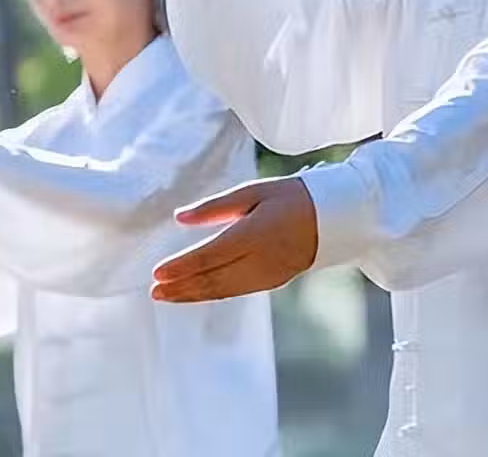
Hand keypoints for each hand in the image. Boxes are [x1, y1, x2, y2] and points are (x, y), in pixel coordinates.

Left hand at [151, 176, 317, 301]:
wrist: (334, 219)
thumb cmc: (289, 197)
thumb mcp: (252, 192)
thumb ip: (215, 207)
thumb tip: (179, 217)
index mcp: (254, 234)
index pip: (209, 255)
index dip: (181, 266)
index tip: (157, 272)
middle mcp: (260, 260)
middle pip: (212, 279)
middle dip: (181, 287)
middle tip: (153, 291)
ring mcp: (267, 275)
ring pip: (222, 290)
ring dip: (192, 295)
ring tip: (166, 296)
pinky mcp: (271, 282)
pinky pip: (235, 291)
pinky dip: (210, 294)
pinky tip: (194, 293)